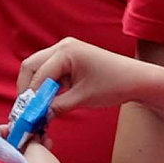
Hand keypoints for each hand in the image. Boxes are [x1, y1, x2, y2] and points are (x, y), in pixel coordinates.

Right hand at [12, 36, 150, 118]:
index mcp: (66, 51)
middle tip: (28, 110)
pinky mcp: (69, 57)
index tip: (27, 114)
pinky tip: (50, 99)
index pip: (37, 74)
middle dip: (28, 88)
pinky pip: (50, 70)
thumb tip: (38, 116)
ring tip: (39, 107)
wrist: (136, 79)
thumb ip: (57, 106)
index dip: (30, 95)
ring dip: (37, 87)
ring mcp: (66, 49)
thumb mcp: (83, 98)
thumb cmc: (114, 85)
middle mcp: (62, 46)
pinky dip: (47, 84)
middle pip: (31, 66)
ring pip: (38, 68)